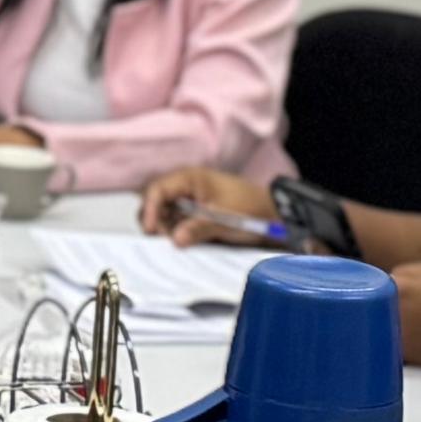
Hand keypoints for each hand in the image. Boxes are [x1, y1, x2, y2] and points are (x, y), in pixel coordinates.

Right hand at [138, 165, 272, 242]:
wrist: (271, 215)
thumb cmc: (250, 209)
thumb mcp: (225, 218)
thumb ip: (199, 227)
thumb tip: (176, 240)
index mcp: (190, 178)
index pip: (157, 190)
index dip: (149, 209)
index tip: (151, 230)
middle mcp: (184, 187)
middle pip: (155, 202)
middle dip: (155, 221)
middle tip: (165, 240)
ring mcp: (187, 201)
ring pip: (163, 215)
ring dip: (165, 229)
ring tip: (178, 242)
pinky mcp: (193, 215)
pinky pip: (175, 224)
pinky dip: (175, 233)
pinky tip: (183, 243)